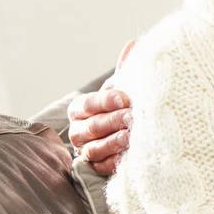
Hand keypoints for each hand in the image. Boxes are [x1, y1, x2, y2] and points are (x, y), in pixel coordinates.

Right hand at [67, 40, 135, 174]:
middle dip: (112, 121)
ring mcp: (85, 151)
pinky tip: (127, 158)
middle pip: (91, 126)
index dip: (105, 101)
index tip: (125, 97)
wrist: (130, 134)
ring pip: (93, 148)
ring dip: (112, 142)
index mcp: (81, 108)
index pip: (88, 104)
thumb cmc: (123, 107)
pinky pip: (100, 168)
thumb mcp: (125, 88)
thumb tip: (134, 44)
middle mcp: (78, 130)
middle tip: (132, 116)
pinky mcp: (95, 168)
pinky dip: (113, 163)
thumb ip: (127, 70)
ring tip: (131, 137)